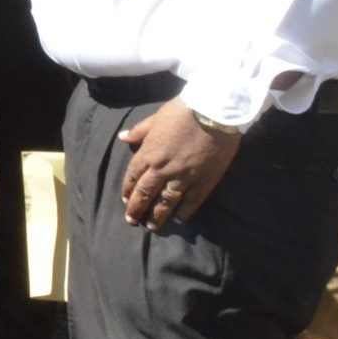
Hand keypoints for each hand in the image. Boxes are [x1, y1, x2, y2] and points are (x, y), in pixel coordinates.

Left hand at [118, 99, 242, 229]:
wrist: (214, 113)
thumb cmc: (182, 111)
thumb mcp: (155, 118)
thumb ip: (139, 131)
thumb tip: (122, 137)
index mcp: (148, 153)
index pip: (133, 176)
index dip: (128, 190)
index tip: (125, 200)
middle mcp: (162, 169)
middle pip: (145, 193)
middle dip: (137, 208)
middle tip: (132, 221)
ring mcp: (183, 177)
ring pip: (166, 201)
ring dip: (157, 215)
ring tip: (152, 227)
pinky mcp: (204, 181)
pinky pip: (191, 201)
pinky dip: (184, 212)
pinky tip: (178, 219)